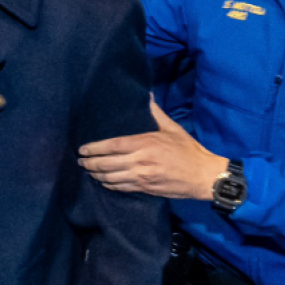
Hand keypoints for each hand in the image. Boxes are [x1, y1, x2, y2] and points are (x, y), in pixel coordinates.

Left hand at [79, 98, 227, 200]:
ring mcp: (142, 176)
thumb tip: (148, 96)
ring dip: (97, 175)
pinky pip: (121, 187)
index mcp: (144, 143)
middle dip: (90, 163)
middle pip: (106, 163)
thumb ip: (156, 113)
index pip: (112, 145)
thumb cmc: (188, 150)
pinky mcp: (145, 188)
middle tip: (81, 162)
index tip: (82, 149)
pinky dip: (109, 185)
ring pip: (111, 177)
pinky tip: (104, 182)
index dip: (94, 148)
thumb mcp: (173, 129)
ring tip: (89, 171)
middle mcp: (140, 161)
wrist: (203, 175)